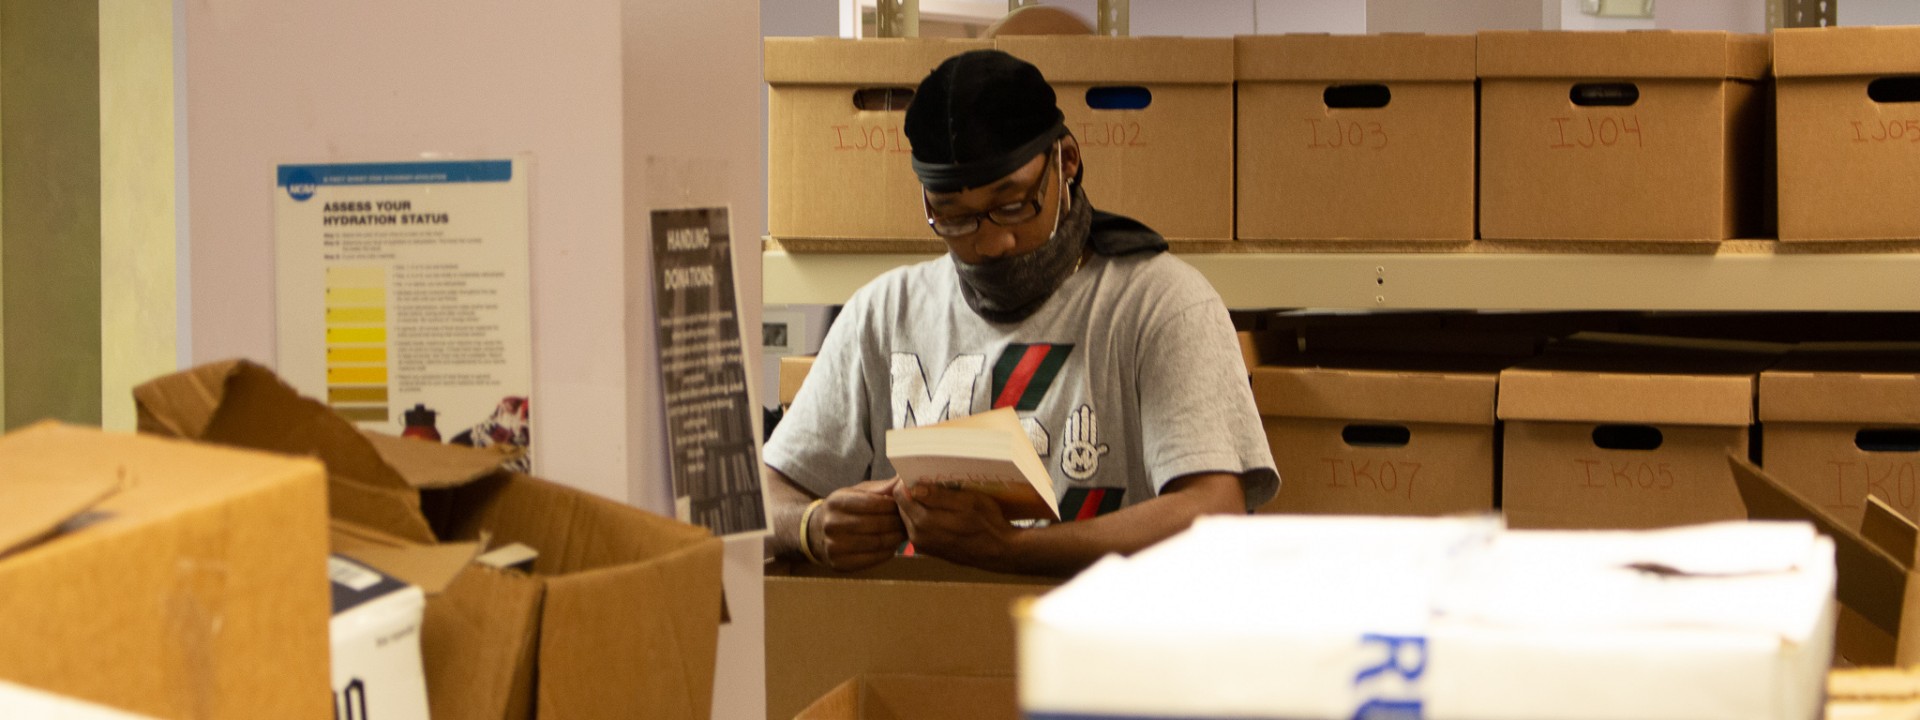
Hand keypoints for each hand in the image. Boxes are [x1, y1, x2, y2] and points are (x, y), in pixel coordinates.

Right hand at [811, 478, 906, 571]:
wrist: (815, 533)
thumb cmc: (843, 510)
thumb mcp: (855, 493)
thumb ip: (880, 488)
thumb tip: (903, 480)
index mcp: (836, 502)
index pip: (872, 503)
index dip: (892, 505)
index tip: (904, 506)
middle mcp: (832, 524)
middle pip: (876, 524)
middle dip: (897, 522)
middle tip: (908, 521)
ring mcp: (834, 546)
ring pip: (877, 543)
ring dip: (896, 539)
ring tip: (903, 533)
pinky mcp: (840, 564)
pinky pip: (873, 559)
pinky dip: (888, 552)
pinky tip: (892, 546)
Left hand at [893, 482, 1016, 571]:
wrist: (1000, 552)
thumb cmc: (988, 523)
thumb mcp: (968, 502)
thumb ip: (939, 496)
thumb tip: (914, 488)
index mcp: (924, 522)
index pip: (900, 495)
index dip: (908, 481)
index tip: (921, 474)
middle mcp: (918, 536)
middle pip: (902, 506)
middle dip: (912, 493)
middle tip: (931, 483)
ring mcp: (922, 545)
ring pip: (909, 518)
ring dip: (918, 506)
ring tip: (938, 497)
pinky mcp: (928, 550)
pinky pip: (917, 529)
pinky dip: (924, 518)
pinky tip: (941, 513)